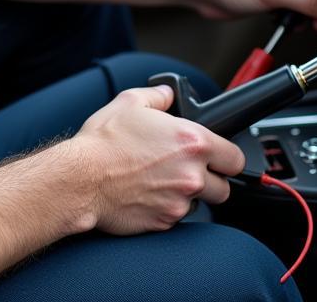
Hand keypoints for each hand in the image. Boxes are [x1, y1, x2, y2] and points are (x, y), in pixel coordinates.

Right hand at [72, 85, 244, 235]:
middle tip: (189, 169)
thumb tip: (167, 93)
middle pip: (225, 187)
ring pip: (200, 203)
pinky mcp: (164, 223)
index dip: (228, 156)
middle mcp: (192, 174)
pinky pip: (176, 217)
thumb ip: (159, 95)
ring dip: (188, 194)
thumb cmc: (104, 142)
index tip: (219, 157)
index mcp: (192, 141)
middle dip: (211, 179)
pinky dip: (167, 207)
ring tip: (162, 180)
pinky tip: (148, 193)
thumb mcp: (130, 102)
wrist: (81, 179)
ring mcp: (179, 202)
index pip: (236, 158)